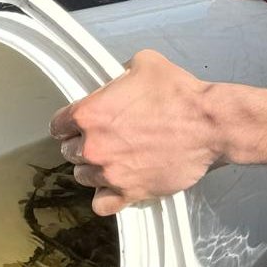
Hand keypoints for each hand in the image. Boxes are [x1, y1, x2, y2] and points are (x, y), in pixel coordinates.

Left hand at [48, 50, 221, 215]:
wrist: (208, 124)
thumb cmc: (178, 93)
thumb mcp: (144, 62)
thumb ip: (119, 73)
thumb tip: (116, 81)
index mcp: (90, 113)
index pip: (58, 125)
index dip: (68, 123)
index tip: (77, 124)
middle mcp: (93, 146)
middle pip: (70, 152)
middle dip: (83, 144)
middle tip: (104, 139)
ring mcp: (110, 173)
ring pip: (83, 177)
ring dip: (93, 169)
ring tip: (112, 160)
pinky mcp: (129, 192)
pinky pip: (101, 204)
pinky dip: (105, 196)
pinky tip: (114, 185)